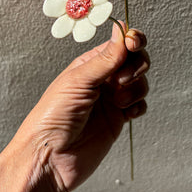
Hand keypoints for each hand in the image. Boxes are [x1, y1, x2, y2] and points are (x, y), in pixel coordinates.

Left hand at [15, 22, 149, 191]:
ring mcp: (111, 98)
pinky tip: (126, 114)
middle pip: (134, 60)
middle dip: (135, 66)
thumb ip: (104, 60)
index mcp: (89, 64)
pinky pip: (139, 105)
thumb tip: (122, 33)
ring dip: (136, 89)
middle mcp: (102, 78)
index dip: (130, 39)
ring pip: (140, 82)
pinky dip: (138, 106)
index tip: (133, 43)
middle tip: (120, 80)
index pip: (117, 43)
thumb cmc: (52, 117)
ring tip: (117, 103)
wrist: (50, 158)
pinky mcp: (118, 118)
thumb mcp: (78, 81)